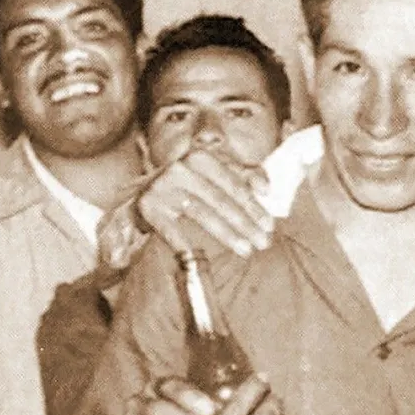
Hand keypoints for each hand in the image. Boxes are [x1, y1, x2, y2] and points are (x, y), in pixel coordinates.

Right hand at [136, 149, 274, 257]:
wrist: (144, 195)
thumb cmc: (189, 187)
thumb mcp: (214, 176)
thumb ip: (243, 176)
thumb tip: (266, 189)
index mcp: (201, 157)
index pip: (234, 183)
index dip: (254, 205)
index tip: (270, 225)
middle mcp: (181, 168)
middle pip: (220, 199)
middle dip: (245, 223)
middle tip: (263, 243)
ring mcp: (163, 186)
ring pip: (201, 212)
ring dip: (227, 234)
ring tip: (246, 250)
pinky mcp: (149, 206)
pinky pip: (171, 229)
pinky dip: (183, 243)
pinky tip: (196, 257)